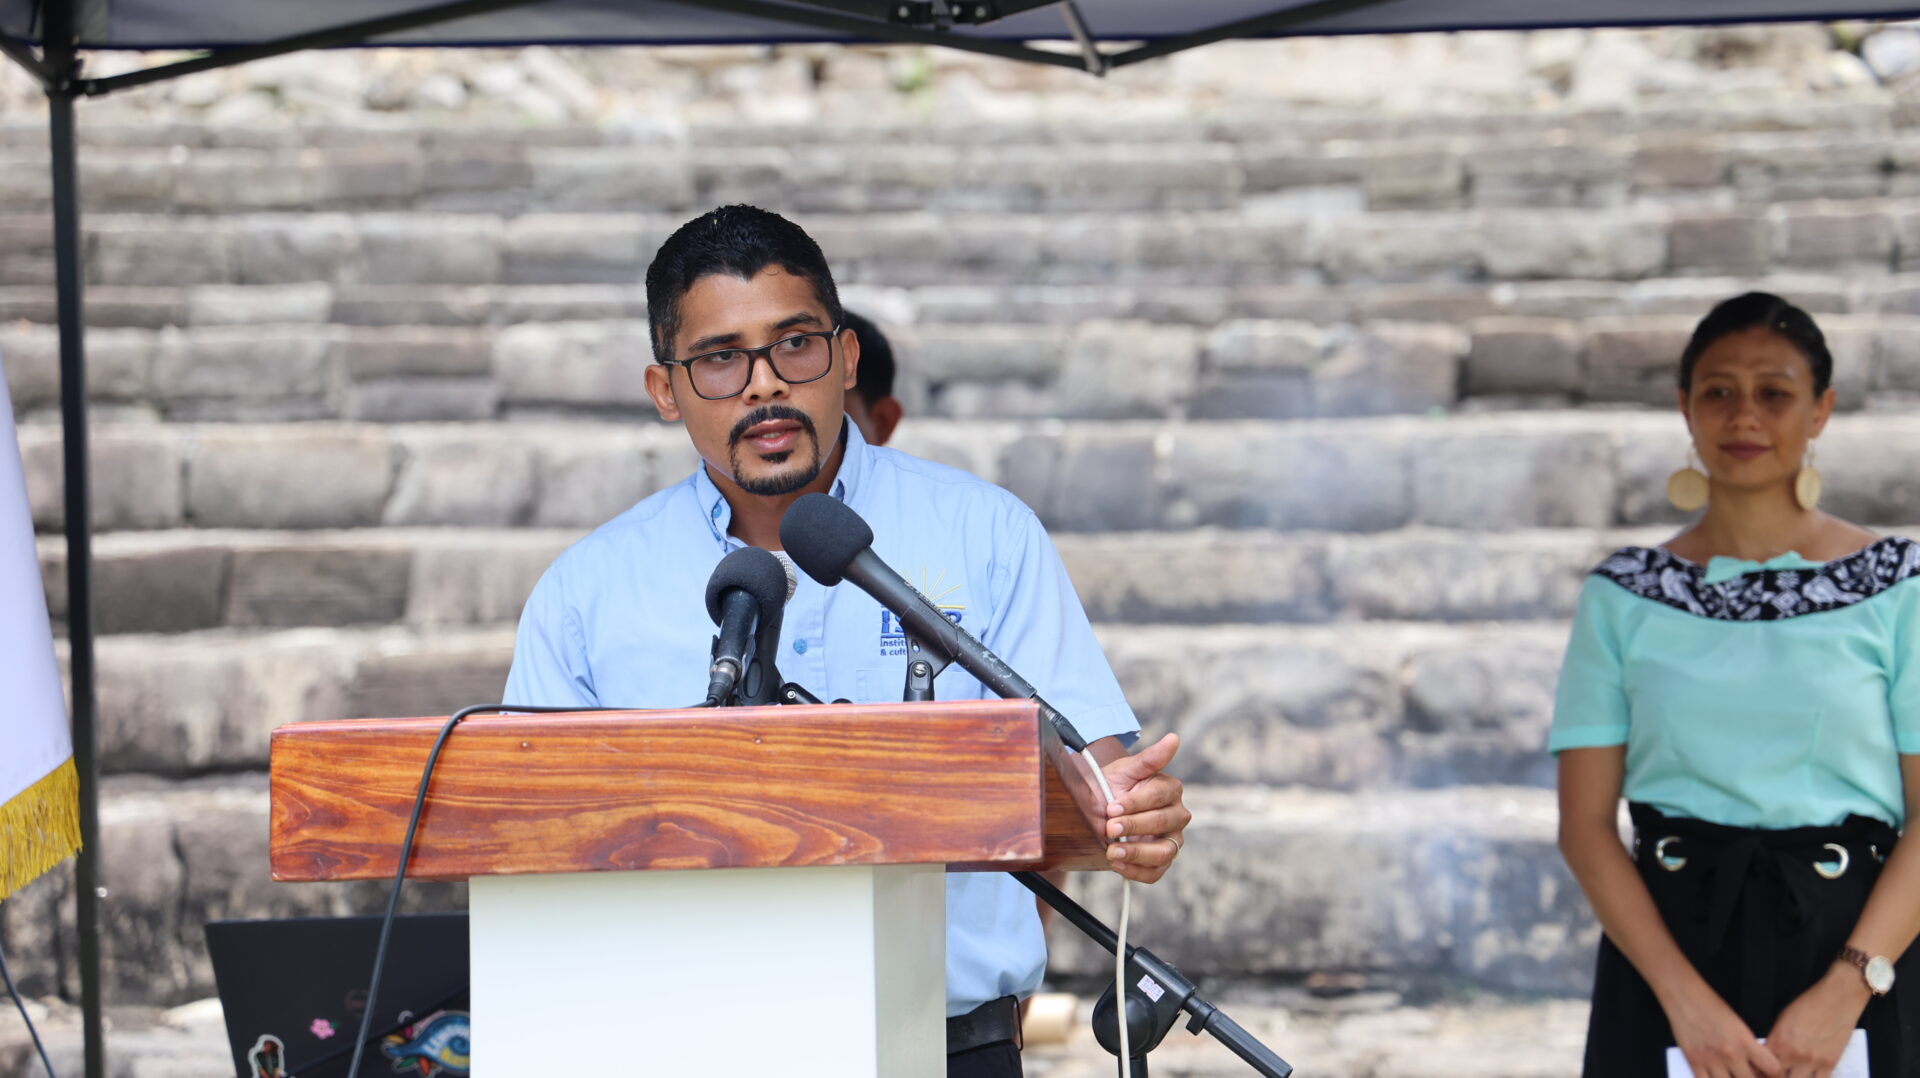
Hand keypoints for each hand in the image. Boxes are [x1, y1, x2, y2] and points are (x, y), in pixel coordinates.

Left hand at [1095, 732, 1189, 883]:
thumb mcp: (1125, 770)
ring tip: (1112, 853)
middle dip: (1133, 826)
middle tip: (1108, 828)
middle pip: (1162, 822)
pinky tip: (1118, 865)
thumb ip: (1149, 758)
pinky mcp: (1161, 861)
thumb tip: (1174, 738)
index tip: (1111, 807)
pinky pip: (1156, 872)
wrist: (1095, 810)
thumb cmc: (1113, 787)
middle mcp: (1176, 815)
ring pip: (1164, 851)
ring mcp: (1171, 840)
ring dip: (1137, 853)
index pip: (1159, 796)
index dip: (1134, 803)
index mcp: (1170, 789)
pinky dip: (1137, 872)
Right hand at [1664, 980, 1781, 1077]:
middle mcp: (1731, 1053)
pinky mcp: (1694, 1061)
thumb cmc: (1711, 1007)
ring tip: (1731, 1075)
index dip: (1774, 1074)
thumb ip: (1748, 1047)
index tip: (1771, 1074)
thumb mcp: (1738, 1025)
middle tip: (1749, 1075)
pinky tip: (1714, 1076)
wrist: (1685, 998)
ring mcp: (1711, 1059)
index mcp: (1745, 1042)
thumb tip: (1755, 1066)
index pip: (1772, 1068)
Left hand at [1763, 967, 1869, 1077]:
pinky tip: (1809, 1077)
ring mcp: (1812, 1061)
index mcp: (1778, 1041)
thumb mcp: (1783, 1019)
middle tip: (1774, 1076)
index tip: (1760, 1074)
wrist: (1836, 1000)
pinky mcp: (1829, 1064)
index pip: (1762, 1066)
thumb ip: (1776, 1039)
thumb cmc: (1809, 1005)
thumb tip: (1769, 1055)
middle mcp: (1793, 1053)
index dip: (1759, 1072)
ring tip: (1792, 1076)